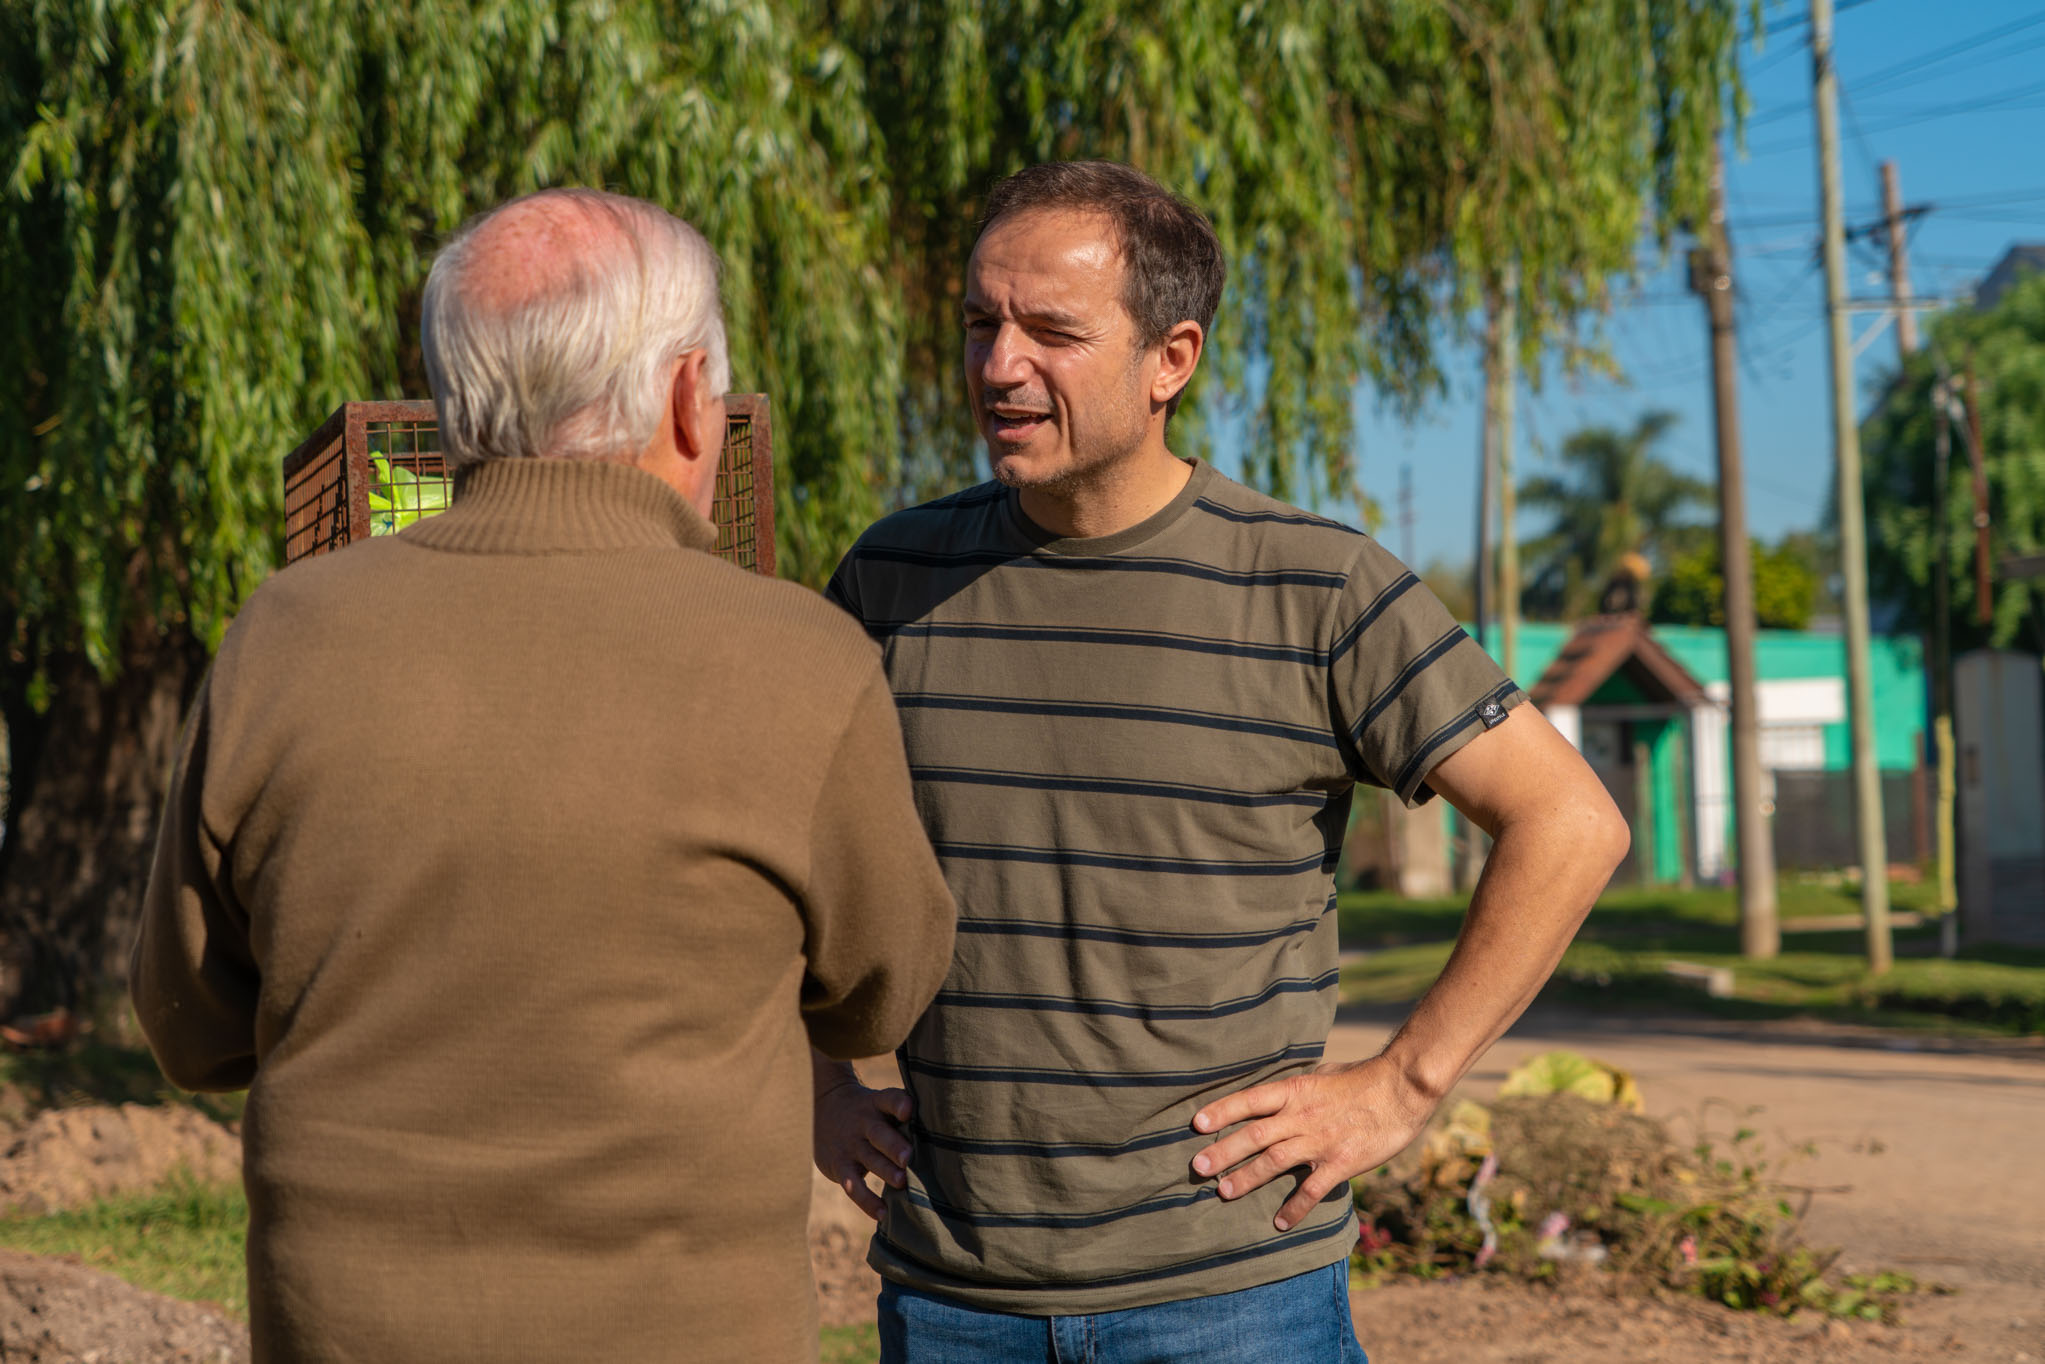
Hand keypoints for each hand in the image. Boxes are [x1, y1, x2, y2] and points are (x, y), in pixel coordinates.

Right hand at [813, 1075, 915, 1221]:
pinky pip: (853, 1186)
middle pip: (878, 1133)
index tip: (908, 1110)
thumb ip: (904, 1113)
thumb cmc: (870, 1111)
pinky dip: (867, 1201)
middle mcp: (863, 1123)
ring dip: (885, 1171)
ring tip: (901, 1183)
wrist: (825, 1109)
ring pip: (868, 1158)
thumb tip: (948, 1131)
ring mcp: (851, 1145)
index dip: (897, 1104)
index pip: (888, 1099)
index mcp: (877, 1104)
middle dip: (893, 1146)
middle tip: (909, 1158)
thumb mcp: (881, 1104)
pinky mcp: (840, 1166)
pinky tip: (883, 1213)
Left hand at [1190, 1055, 1437, 1231]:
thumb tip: (1279, 1093)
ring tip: (1223, 1191)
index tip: (1196, 1123)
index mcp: (1295, 1090)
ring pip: (1275, 1161)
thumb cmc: (1362, 1078)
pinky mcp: (1341, 1162)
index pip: (1250, 1100)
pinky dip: (1296, 1207)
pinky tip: (1280, 1223)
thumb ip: (1299, 1087)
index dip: (1222, 1111)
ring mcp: (1321, 1140)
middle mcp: (1302, 1116)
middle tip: (1197, 1167)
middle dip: (1223, 1151)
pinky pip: (1313, 1189)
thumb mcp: (1323, 1073)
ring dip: (1247, 1178)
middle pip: (1255, 1135)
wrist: (1402, 1089)